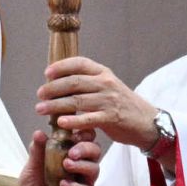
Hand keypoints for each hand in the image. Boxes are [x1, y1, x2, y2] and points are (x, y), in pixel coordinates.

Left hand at [17, 129, 100, 185]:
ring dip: (81, 165)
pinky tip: (63, 184)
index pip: (85, 139)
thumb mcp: (32, 165)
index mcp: (70, 153)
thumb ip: (37, 151)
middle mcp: (80, 166)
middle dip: (85, 148)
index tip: (75, 132)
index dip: (84, 133)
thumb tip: (39, 133)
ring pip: (94, 169)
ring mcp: (83, 182)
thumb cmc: (33, 185)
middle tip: (72, 151)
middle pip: (95, 151)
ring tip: (66, 165)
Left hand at [36, 57, 159, 149]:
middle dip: (53, 88)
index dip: (61, 66)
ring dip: (56, 105)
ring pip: (77, 101)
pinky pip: (88, 119)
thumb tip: (57, 82)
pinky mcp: (111, 118)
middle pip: (74, 82)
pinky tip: (60, 123)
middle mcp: (106, 83)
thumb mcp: (106, 86)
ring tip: (40, 109)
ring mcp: (109, 100)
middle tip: (39, 95)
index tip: (46, 73)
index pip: (79, 63)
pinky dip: (73, 121)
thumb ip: (87, 83)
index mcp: (103, 73)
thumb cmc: (120, 104)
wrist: (147, 122)